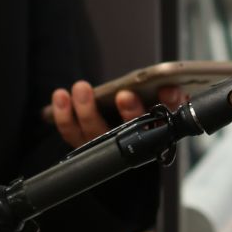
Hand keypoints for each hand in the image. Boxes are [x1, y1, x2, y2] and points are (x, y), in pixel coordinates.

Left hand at [49, 81, 185, 147]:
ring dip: (87, 110)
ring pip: (95, 133)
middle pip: (131, 132)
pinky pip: (71, 132)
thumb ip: (169, 98)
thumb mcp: (162, 106)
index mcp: (155, 132)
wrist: (122, 140)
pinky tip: (61, 96)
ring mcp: (104, 143)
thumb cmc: (144, 115)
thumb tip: (170, 88)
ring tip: (82, 88)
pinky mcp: (84, 141)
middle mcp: (128, 142)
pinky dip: (64, 115)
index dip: (167, 105)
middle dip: (129, 112)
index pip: (165, 121)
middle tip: (125, 95)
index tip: (166, 91)